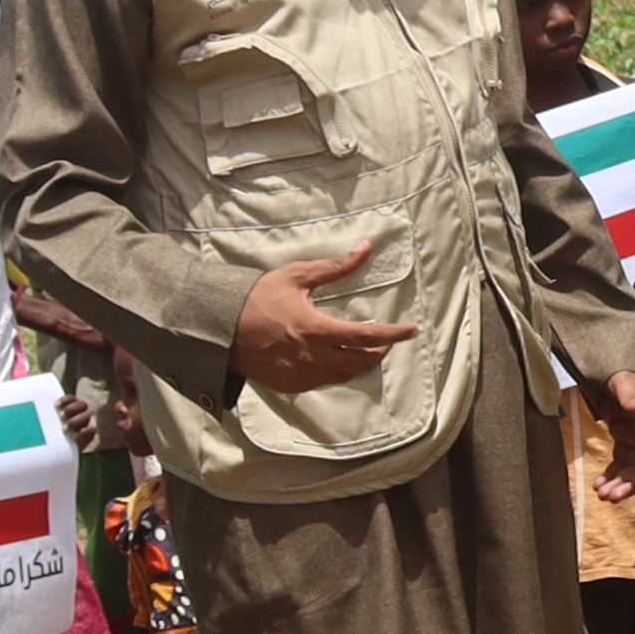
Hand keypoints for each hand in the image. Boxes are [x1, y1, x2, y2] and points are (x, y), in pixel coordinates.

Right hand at [231, 241, 412, 394]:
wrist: (222, 327)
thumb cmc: (259, 297)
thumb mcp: (298, 276)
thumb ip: (335, 267)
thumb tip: (365, 248)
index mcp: (317, 329)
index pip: (367, 336)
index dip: (394, 335)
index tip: (412, 331)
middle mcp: (313, 357)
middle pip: (362, 362)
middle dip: (380, 351)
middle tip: (385, 340)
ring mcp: (302, 375)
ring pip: (344, 374)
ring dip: (358, 362)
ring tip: (361, 348)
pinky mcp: (291, 385)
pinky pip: (322, 381)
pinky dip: (334, 370)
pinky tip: (331, 356)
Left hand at [590, 370, 634, 506]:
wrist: (613, 372)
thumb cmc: (622, 374)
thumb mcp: (625, 381)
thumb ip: (633, 397)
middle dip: (630, 485)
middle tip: (611, 497)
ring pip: (632, 470)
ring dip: (619, 484)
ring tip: (601, 494)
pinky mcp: (625, 443)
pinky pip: (620, 464)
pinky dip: (610, 476)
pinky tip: (597, 485)